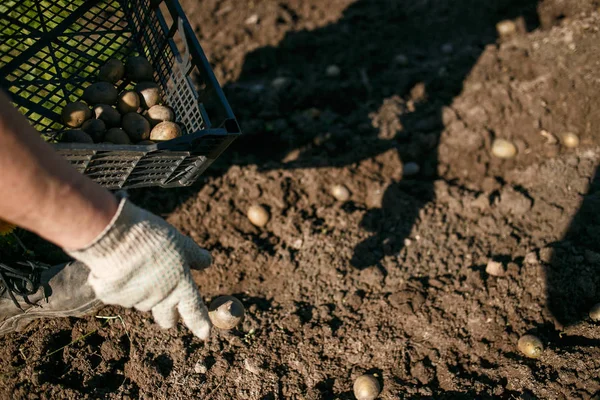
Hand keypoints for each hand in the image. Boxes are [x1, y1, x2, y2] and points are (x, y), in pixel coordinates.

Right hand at [66, 198, 211, 338]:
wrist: (116, 237)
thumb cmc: (153, 238)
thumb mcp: (181, 243)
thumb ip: (194, 257)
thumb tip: (208, 262)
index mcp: (180, 285)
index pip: (193, 310)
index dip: (200, 323)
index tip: (205, 334)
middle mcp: (160, 298)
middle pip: (166, 319)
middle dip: (169, 317)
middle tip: (167, 307)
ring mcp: (136, 300)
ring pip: (142, 303)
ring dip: (143, 293)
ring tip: (137, 267)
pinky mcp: (113, 297)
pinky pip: (119, 294)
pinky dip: (120, 284)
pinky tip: (117, 266)